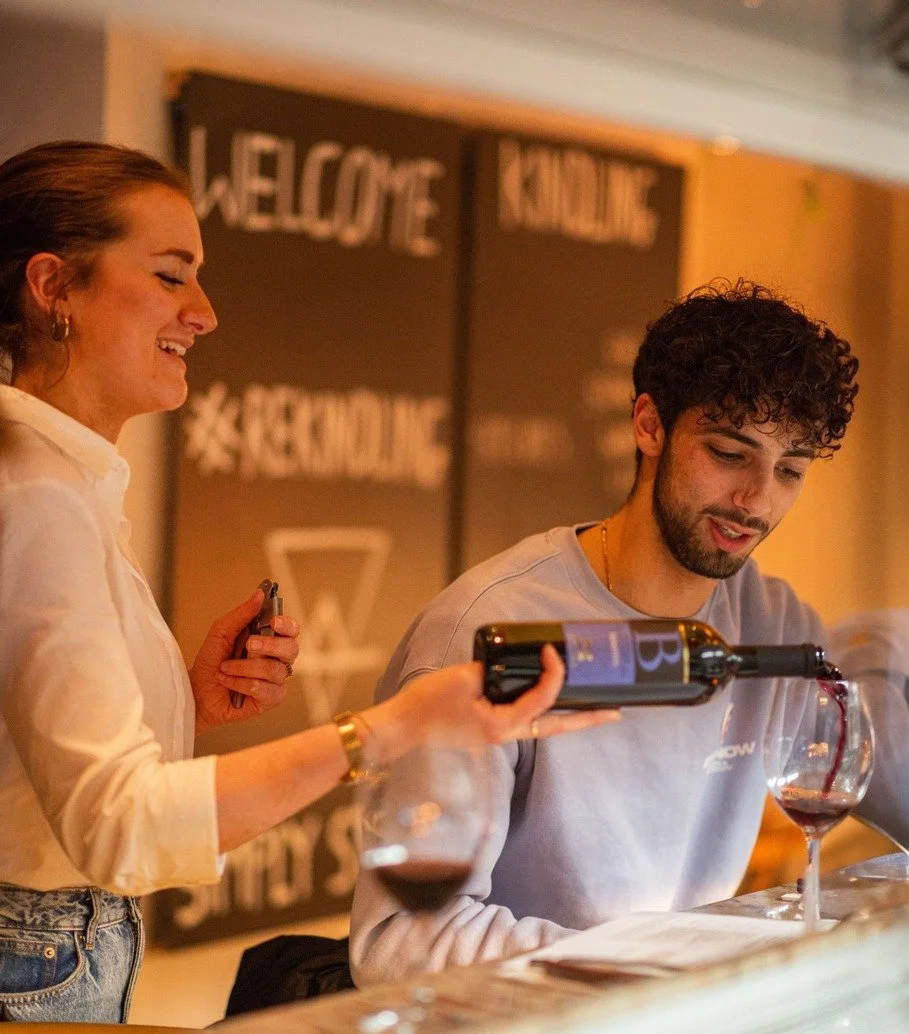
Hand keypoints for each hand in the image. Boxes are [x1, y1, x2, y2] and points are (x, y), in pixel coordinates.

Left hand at [190, 588, 299, 735]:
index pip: (291, 630)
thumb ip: (241, 614)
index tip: (273, 622)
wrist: (196, 691)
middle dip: (270, 645)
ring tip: (226, 668)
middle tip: (249, 644)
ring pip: (275, 670)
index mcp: (270, 640)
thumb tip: (259, 594)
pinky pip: (267, 690)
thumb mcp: (221, 632)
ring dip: (245, 667)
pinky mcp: (270, 699)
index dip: (287, 625)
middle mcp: (277, 659)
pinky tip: (230, 683)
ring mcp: (275, 680)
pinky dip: (243, 684)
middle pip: (291, 649)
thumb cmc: (210, 661)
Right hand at [384, 644, 619, 749]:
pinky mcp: (488, 729)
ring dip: (567, 717)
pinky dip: (541, 710)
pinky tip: (547, 700)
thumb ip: (490, 668)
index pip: (543, 699)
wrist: (402, 727)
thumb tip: (508, 662)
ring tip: (592, 709)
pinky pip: (524, 720)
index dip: (554, 674)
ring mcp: (498, 734)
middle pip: (556, 726)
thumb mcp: (462, 678)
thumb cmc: (427, 706)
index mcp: (502, 725)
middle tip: (615, 713)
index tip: (553, 651)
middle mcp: (506, 734)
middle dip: (587, 719)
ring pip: (543, 725)